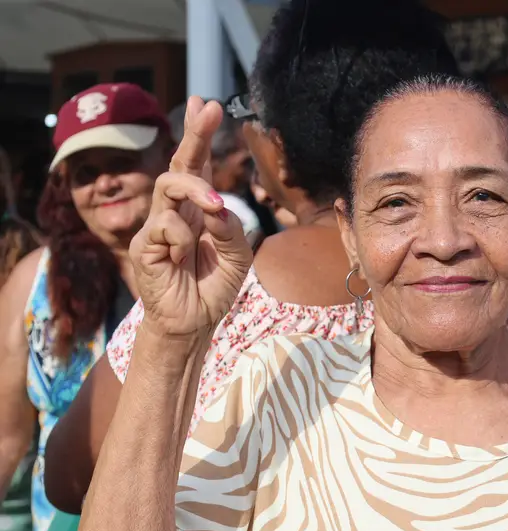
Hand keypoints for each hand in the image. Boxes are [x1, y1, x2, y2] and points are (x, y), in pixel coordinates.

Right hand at [130, 97, 252, 335]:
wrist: (194, 322)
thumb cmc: (213, 287)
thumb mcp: (237, 256)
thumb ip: (231, 229)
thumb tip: (215, 205)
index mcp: (199, 210)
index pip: (197, 167)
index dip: (199, 136)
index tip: (206, 104)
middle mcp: (177, 212)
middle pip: (179, 164)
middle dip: (194, 134)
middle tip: (209, 110)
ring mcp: (158, 226)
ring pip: (169, 185)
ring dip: (196, 190)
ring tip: (215, 205)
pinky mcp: (145, 245)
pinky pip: (166, 225)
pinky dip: (184, 238)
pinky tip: (186, 258)